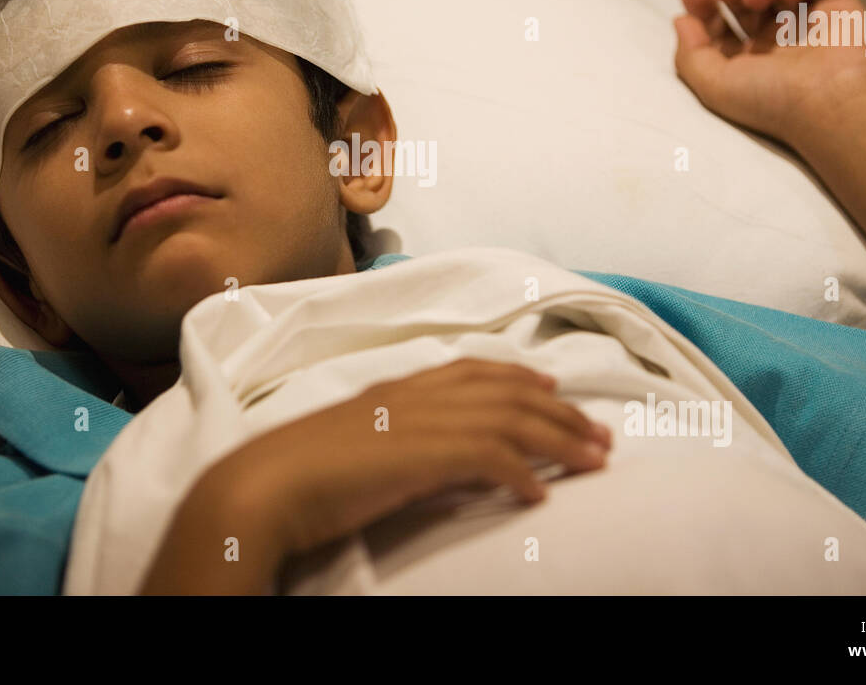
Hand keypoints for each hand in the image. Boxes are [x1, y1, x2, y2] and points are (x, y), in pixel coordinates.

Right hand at [207, 357, 611, 556]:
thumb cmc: (298, 475)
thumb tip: (434, 458)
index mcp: (396, 388)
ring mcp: (421, 420)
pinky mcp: (424, 453)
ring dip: (561, 439)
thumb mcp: (355, 445)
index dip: (519, 377)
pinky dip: (524, 472)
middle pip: (506, 391)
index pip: (472, 369)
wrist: (266, 486)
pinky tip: (540, 495)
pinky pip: (493, 457)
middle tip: (600, 434)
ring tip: (595, 461)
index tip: (553, 389)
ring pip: (512, 418)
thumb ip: (396, 440)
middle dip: (560, 411)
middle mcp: (415, 394)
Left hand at [675, 0, 865, 145]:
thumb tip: (681, 21)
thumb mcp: (713, 85)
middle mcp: (775, 42)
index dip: (703, 4)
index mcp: (746, 61)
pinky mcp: (838, 9)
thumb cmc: (773, 102)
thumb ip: (689, 54)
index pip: (719, 23)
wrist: (828, 102)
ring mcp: (806, 24)